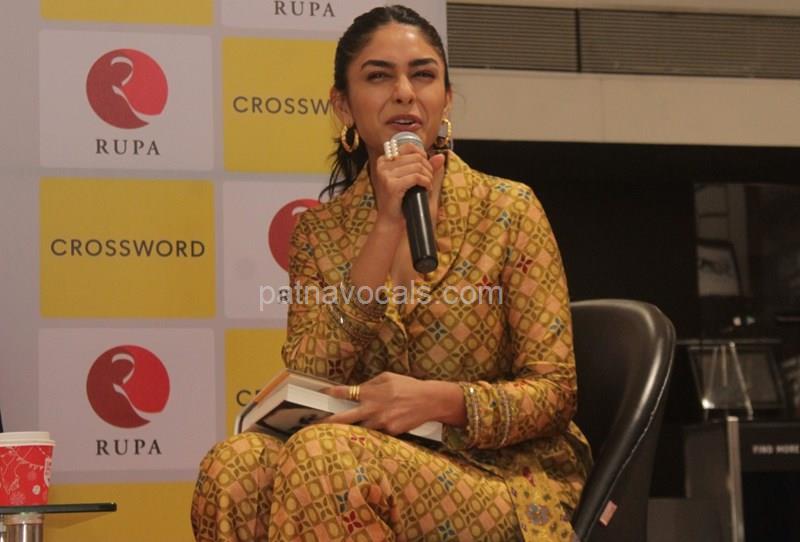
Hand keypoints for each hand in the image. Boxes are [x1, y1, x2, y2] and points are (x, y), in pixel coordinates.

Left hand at [322, 372, 436, 435]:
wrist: (429, 401)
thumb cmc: (408, 386)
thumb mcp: (388, 377)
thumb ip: (371, 384)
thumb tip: (358, 389)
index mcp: (371, 392)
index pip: (346, 392)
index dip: (332, 393)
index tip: (323, 393)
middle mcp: (373, 409)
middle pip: (344, 418)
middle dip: (328, 422)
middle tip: (314, 424)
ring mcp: (381, 422)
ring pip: (359, 429)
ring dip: (349, 430)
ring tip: (335, 434)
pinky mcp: (390, 432)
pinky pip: (376, 433)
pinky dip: (371, 432)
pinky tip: (368, 433)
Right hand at [372, 144, 445, 225]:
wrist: (392, 221)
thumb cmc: (402, 201)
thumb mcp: (413, 179)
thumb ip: (426, 166)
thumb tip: (440, 156)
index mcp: (384, 160)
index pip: (409, 147)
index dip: (422, 155)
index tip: (425, 168)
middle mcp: (383, 165)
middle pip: (416, 157)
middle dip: (428, 169)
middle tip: (428, 180)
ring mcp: (386, 175)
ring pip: (418, 166)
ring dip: (428, 177)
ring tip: (426, 186)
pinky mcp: (392, 185)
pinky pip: (416, 177)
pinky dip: (426, 183)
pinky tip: (425, 190)